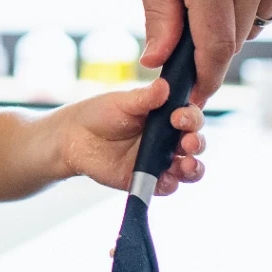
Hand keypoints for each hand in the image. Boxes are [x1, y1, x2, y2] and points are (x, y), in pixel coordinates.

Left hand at [55, 78, 204, 196]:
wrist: (75, 137)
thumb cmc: (100, 114)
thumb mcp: (122, 102)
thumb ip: (144, 98)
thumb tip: (163, 85)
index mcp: (165, 117)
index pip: (190, 117)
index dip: (191, 118)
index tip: (179, 117)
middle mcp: (168, 140)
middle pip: (195, 143)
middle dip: (196, 143)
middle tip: (187, 143)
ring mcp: (160, 161)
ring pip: (188, 168)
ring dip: (193, 168)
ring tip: (186, 165)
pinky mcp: (148, 179)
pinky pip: (167, 186)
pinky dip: (171, 184)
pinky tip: (165, 179)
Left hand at [133, 0, 271, 103]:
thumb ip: (157, 13)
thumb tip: (157, 61)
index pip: (214, 46)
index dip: (204, 77)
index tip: (192, 97)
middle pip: (233, 40)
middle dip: (208, 46)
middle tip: (187, 30)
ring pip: (254, 25)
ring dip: (230, 18)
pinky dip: (254, 0)